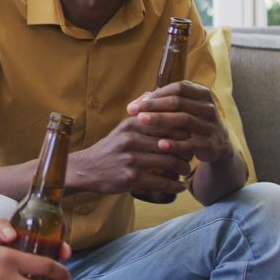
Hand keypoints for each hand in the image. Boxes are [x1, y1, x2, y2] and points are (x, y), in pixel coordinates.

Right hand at [66, 116, 191, 194]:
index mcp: (132, 124)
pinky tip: (181, 186)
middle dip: (186, 150)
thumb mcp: (122, 127)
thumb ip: (140, 115)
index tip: (190, 137)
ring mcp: (132, 159)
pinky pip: (161, 182)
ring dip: (183, 168)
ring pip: (169, 162)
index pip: (167, 122)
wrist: (87, 169)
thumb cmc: (110, 148)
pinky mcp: (131, 177)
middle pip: (171, 142)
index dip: (183, 130)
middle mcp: (131, 139)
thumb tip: (154, 93)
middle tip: (192, 154)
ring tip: (186, 170)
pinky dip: (175, 185)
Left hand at [127, 81, 232, 163]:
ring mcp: (211, 125)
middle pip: (178, 102)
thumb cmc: (191, 122)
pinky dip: (175, 144)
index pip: (178, 88)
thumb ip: (161, 103)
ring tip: (141, 121)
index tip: (135, 103)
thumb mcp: (181, 110)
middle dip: (153, 106)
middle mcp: (208, 107)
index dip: (156, 94)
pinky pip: (191, 143)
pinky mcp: (210, 144)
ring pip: (184, 119)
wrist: (218, 144)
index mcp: (201, 94)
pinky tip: (159, 145)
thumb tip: (136, 102)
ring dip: (160, 119)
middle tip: (133, 111)